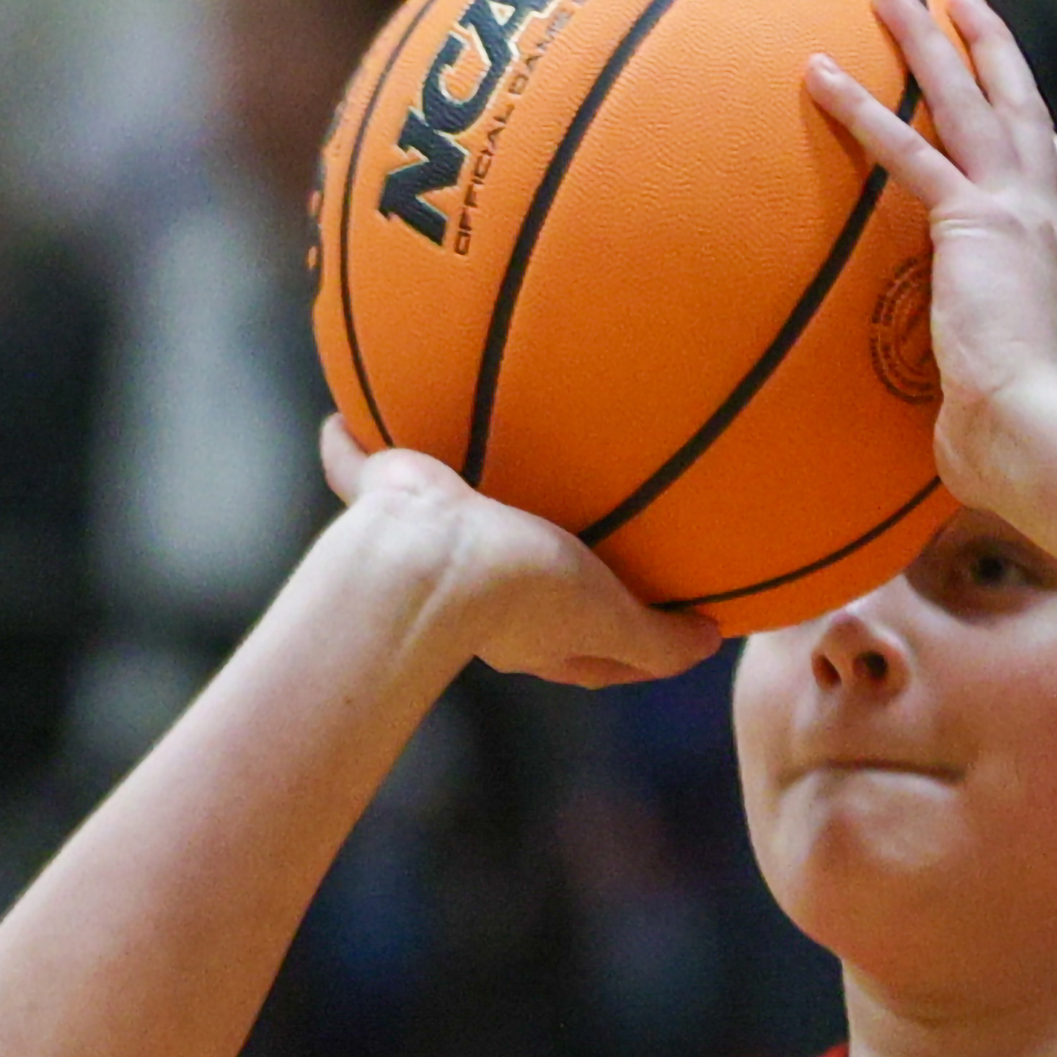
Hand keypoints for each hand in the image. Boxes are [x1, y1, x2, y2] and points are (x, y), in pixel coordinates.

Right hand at [317, 422, 718, 687]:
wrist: (431, 558)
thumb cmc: (522, 591)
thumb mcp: (610, 619)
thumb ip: (659, 640)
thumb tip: (711, 638)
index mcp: (532, 629)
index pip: (587, 645)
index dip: (621, 637)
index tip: (656, 618)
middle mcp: (476, 591)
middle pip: (517, 579)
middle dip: (542, 562)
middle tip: (569, 537)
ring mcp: (423, 540)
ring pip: (439, 513)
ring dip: (449, 490)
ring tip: (473, 452)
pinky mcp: (383, 493)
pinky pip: (356, 463)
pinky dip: (346, 443)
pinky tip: (345, 411)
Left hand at [804, 0, 1056, 514]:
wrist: (1036, 432)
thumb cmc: (1022, 443)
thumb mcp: (1007, 407)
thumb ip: (982, 402)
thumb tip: (955, 458)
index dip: (1056, 150)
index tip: (1044, 124)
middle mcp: (1048, 222)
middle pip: (1019, 108)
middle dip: (990, 47)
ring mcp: (1015, 213)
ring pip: (967, 102)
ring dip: (927, 39)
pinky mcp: (971, 224)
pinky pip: (907, 151)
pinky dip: (861, 110)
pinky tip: (819, 71)